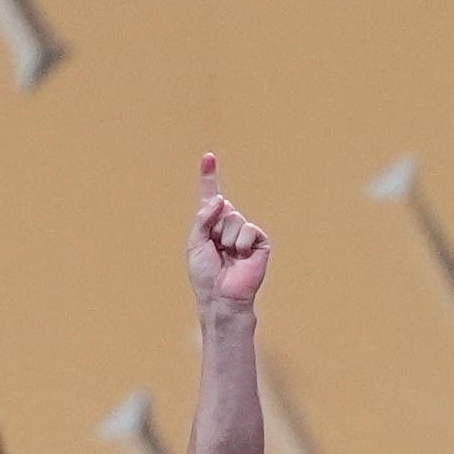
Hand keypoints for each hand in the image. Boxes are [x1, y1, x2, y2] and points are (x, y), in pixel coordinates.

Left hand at [186, 153, 269, 312]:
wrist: (221, 296)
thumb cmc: (205, 275)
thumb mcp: (195, 243)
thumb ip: (203, 218)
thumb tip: (221, 200)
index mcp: (211, 226)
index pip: (211, 198)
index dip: (209, 177)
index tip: (208, 156)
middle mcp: (228, 226)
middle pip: (223, 208)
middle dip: (215, 228)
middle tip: (216, 250)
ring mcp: (245, 233)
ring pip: (234, 218)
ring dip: (226, 239)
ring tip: (228, 256)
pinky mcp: (259, 242)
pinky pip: (248, 229)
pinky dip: (241, 244)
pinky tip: (241, 258)